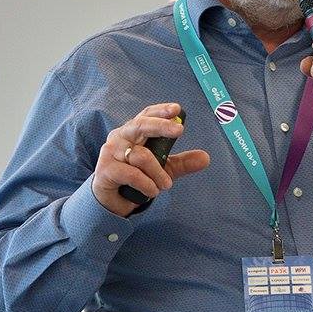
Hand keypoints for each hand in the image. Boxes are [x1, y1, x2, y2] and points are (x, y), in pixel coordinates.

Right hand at [91, 102, 209, 216]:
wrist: (111, 202)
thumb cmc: (136, 178)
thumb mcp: (163, 170)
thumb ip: (182, 163)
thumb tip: (206, 158)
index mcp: (133, 132)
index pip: (146, 115)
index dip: (161, 111)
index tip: (177, 109)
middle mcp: (120, 137)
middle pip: (141, 125)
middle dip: (160, 126)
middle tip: (179, 130)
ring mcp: (110, 152)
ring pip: (141, 156)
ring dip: (158, 173)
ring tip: (166, 185)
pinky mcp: (105, 170)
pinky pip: (131, 174)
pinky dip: (146, 183)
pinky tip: (152, 191)